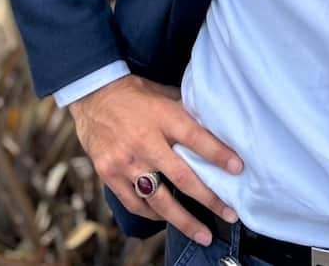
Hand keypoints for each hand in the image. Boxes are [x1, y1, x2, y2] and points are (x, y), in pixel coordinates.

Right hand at [68, 74, 242, 247]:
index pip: (195, 138)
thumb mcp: (162, 93)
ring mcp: (125, 161)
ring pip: (159, 199)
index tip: (237, 168)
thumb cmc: (133, 93)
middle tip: (230, 214)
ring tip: (203, 234)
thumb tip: (214, 126)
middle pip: (182, 177)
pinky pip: (135, 202)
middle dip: (209, 199)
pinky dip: (152, 214)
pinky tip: (166, 219)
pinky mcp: (109, 174)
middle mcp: (144, 141)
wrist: (91, 95)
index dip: (218, 154)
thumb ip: (185, 111)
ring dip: (184, 220)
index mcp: (161, 117)